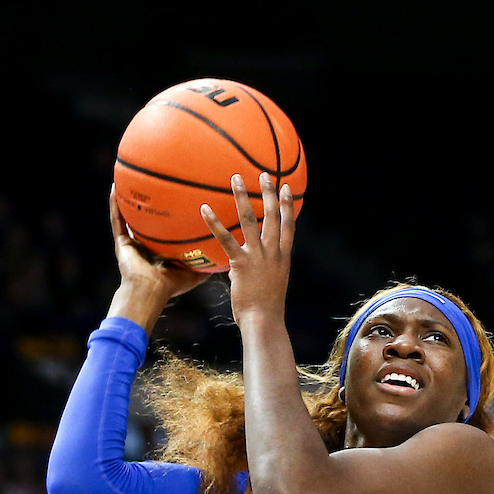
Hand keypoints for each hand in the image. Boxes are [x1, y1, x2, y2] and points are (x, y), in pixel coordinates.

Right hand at [107, 186, 209, 330]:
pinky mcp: (121, 241)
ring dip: (129, 199)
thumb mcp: (194, 273)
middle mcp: (145, 243)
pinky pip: (116, 219)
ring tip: (129, 178)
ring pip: (129, 215)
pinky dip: (114, 204)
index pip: (166, 229)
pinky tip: (115, 189)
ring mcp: (132, 242)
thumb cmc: (171, 285)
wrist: (151, 292)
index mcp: (160, 250)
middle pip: (148, 219)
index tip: (177, 199)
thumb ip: (208, 264)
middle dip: (150, 202)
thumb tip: (226, 258)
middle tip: (154, 182)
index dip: (170, 216)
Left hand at [201, 172, 294, 325]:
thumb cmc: (266, 307)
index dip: (288, 206)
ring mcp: (258, 256)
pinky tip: (205, 209)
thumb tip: (241, 267)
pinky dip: (215, 223)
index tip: (286, 188)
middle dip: (269, 194)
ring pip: (251, 220)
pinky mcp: (241, 262)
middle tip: (265, 174)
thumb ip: (260, 270)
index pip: (288, 225)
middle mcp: (273, 252)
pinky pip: (226, 238)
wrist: (264, 320)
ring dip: (243, 197)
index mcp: (283, 257)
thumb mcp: (271, 284)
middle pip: (273, 216)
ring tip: (236, 179)